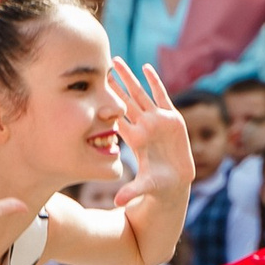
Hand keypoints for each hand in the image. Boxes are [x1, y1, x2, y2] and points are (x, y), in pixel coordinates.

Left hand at [110, 60, 193, 206]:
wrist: (173, 184)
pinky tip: (146, 68)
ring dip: (130, 78)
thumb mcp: (143, 187)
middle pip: (124, 101)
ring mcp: (157, 120)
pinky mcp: (172, 118)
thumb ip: (132, 191)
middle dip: (113, 84)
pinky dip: (155, 82)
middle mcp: (143, 126)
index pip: (115, 118)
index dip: (104, 105)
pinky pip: (162, 96)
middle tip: (98, 67)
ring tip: (117, 61)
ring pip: (140, 94)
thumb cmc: (156, 186)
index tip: (90, 92)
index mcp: (134, 139)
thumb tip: (118, 203)